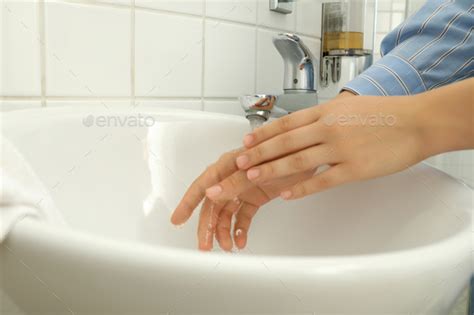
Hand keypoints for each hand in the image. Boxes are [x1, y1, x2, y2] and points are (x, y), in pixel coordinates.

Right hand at [171, 148, 312, 250]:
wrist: (311, 152)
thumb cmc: (287, 151)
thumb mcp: (261, 167)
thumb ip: (236, 180)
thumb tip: (211, 193)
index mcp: (229, 164)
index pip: (203, 185)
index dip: (188, 202)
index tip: (176, 220)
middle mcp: (232, 176)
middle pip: (213, 204)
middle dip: (207, 226)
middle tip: (204, 246)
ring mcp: (244, 187)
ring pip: (226, 212)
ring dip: (224, 230)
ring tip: (227, 247)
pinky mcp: (256, 196)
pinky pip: (243, 215)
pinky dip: (240, 228)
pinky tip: (241, 241)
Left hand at [206, 93, 426, 200]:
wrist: (417, 122)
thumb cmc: (384, 113)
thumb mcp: (348, 105)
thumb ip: (323, 115)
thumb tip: (302, 124)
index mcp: (326, 112)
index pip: (285, 124)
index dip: (262, 134)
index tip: (245, 142)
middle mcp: (328, 129)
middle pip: (285, 143)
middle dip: (258, 154)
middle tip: (238, 164)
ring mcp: (341, 149)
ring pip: (297, 162)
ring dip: (271, 171)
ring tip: (252, 178)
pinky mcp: (354, 169)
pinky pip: (322, 181)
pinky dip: (302, 189)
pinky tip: (286, 196)